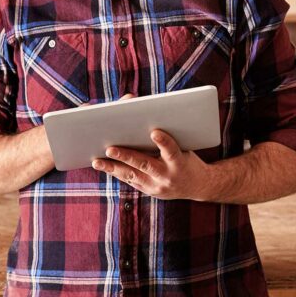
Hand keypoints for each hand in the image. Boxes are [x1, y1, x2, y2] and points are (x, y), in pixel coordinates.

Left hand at [91, 129, 212, 200]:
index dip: (164, 142)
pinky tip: (102, 164)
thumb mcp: (184, 143)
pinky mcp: (148, 191)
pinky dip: (115, 172)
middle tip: (109, 148)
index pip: (172, 151)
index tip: (155, 132)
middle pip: (144, 164)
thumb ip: (166, 130)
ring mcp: (157, 187)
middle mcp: (168, 177)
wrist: (199, 185)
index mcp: (180, 162)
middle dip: (126, 156)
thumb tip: (137, 106)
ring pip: (131, 176)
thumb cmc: (187, 155)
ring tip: (96, 161)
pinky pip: (129, 180)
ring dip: (112, 167)